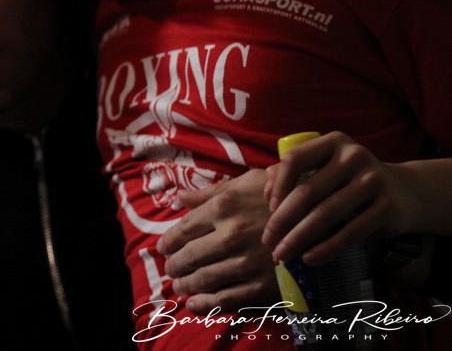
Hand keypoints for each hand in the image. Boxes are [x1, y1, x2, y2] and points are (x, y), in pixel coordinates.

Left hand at [158, 169, 277, 312]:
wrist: (323, 216)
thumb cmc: (280, 195)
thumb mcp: (245, 183)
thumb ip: (208, 193)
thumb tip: (178, 200)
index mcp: (223, 207)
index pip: (182, 230)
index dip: (168, 242)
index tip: (163, 248)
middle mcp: (231, 235)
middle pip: (188, 256)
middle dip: (174, 266)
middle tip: (170, 269)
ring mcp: (246, 262)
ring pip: (203, 279)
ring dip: (185, 285)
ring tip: (179, 285)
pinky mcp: (262, 284)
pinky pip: (225, 298)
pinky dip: (204, 303)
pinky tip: (194, 302)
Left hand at [262, 131, 422, 265]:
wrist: (405, 193)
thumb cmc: (349, 181)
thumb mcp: (325, 168)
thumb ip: (294, 174)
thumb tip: (267, 194)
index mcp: (333, 142)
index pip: (295, 159)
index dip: (278, 185)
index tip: (269, 209)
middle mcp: (353, 156)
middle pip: (308, 191)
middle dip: (283, 220)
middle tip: (268, 241)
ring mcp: (373, 180)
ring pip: (326, 214)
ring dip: (299, 238)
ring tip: (283, 254)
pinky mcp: (387, 207)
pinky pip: (350, 232)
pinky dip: (327, 248)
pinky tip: (310, 258)